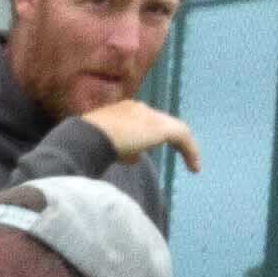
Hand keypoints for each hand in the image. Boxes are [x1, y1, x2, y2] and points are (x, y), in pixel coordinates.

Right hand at [76, 96, 203, 167]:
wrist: (87, 137)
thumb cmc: (83, 144)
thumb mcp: (97, 147)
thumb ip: (111, 150)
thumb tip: (129, 159)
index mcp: (119, 111)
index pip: (136, 121)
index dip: (140, 138)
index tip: (137, 155)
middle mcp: (136, 109)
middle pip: (157, 123)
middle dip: (163, 139)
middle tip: (173, 153)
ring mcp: (149, 116)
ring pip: (172, 129)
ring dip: (182, 147)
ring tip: (191, 163)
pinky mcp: (161, 128)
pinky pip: (182, 138)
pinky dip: (190, 152)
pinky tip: (194, 168)